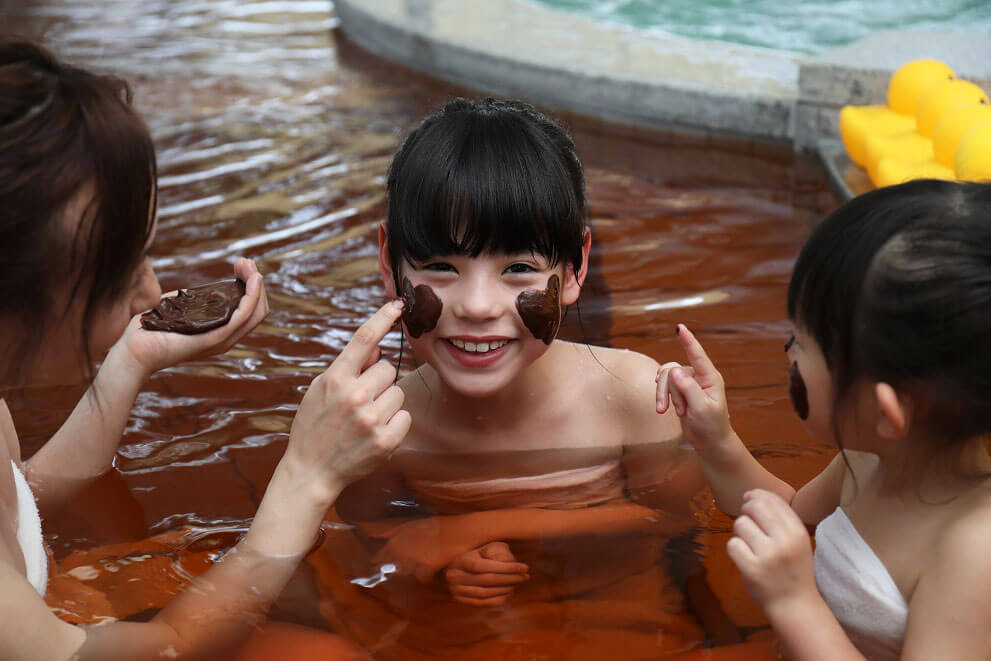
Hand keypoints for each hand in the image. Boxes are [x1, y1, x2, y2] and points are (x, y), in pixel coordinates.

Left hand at [117, 258, 268, 377]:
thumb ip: (190, 303)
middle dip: (255, 281)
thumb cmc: (150, 330)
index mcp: (220, 332)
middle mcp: (226, 338)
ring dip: (255, 284)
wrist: (133, 350)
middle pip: (259, 310)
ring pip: (255, 312)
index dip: (251, 286)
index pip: (250, 310)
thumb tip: (191, 290)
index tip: (241, 265)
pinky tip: (252, 280)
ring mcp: (222, 340)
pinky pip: (242, 316)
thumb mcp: (178, 311)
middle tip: (245, 262)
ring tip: (247, 265)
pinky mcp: (214, 339)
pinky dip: (252, 296)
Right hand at [283, 300, 410, 504]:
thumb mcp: (320, 390)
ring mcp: (371, 419)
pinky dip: (394, 423)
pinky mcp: (386, 440)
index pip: (363, 339)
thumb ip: (348, 367)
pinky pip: (405, 416)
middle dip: (379, 382)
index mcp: (335, 379)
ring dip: (387, 403)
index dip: (383, 318)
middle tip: (361, 401)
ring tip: (365, 420)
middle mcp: (355, 396)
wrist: (311, 471)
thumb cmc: (314, 426)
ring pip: (398, 393)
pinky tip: (374, 434)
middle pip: (388, 370)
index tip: (397, 304)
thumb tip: (377, 347)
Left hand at [367, 515, 485, 584]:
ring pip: (406, 575)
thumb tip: (371, 536)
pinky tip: (434, 572)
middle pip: (391, 569)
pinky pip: (422, 580)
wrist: (460, 531)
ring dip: (413, 573)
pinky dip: (428, 578)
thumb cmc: (438, 526)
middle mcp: (402, 549)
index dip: (381, 564)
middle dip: (397, 570)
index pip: (381, 557)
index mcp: (397, 538)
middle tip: (412, 568)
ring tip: (425, 565)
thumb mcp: (411, 524)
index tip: (383, 569)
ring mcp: (413, 559)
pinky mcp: (425, 567)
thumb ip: (391, 531)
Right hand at [445, 542, 529, 606]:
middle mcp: (455, 576)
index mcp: (461, 560)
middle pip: (487, 580)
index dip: (507, 568)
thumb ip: (493, 550)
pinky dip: (498, 599)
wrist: (450, 565)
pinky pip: (482, 603)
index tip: (524, 567)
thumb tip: (508, 560)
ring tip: (519, 583)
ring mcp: (456, 590)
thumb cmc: (472, 553)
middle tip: (525, 576)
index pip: (486, 566)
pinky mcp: (459, 600)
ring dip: (506, 589)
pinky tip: (509, 592)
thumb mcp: (481, 546)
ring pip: (486, 593)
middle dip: (510, 578)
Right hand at [655, 324, 731, 449]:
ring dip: (665, 395)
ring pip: (667, 378)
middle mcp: (700, 377)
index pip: (698, 355)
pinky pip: (665, 385)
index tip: (680, 327)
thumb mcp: (701, 408)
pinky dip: (663, 397)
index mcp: (710, 378)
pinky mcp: (681, 390)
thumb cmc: (711, 426)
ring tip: (670, 412)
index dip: (688, 341)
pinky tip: (663, 409)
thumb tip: (674, 370)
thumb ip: (688, 388)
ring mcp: (689, 383)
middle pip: (673, 370)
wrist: (710, 442)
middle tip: (673, 410)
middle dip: (668, 389)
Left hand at [725, 489, 817, 616]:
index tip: (749, 499)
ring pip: (740, 524)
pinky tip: (745, 557)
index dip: (757, 495)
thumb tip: (749, 494)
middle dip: (746, 510)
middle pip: (754, 507)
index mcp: (798, 532)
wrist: (795, 605)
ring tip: (750, 545)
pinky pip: (732, 544)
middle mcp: (785, 541)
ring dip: (740, 532)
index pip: (773, 500)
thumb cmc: (792, 569)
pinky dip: (735, 549)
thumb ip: (779, 518)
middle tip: (749, 523)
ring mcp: (768, 556)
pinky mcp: (752, 569)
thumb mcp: (797, 540)